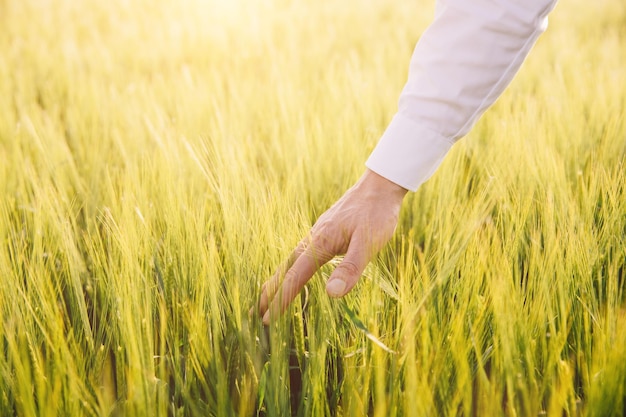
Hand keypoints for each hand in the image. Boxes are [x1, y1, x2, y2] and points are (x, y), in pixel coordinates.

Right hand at [256, 169, 406, 324]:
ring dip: (277, 280)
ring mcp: (317, 234)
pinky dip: (291, 268)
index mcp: (320, 242)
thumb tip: (332, 294)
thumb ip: (350, 268)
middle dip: (269, 291)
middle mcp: (313, 238)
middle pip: (284, 268)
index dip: (281, 299)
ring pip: (290, 260)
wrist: (380, 185)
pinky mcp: (324, 231)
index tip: (267, 320)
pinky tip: (294, 272)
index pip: (294, 276)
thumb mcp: (369, 243)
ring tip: (266, 297)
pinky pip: (300, 254)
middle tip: (255, 314)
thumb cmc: (377, 214)